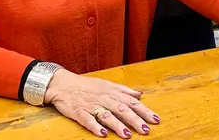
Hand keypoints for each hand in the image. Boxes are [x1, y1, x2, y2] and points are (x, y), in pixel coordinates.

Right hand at [45, 69, 159, 137]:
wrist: (62, 83)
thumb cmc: (86, 85)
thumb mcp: (107, 84)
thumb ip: (124, 90)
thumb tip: (139, 95)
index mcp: (112, 92)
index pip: (131, 102)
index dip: (144, 111)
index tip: (156, 119)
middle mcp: (104, 99)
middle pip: (122, 109)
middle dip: (135, 120)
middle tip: (146, 130)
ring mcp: (91, 106)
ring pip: (107, 116)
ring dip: (117, 125)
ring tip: (127, 135)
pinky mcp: (79, 112)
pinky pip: (88, 120)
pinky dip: (95, 127)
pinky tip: (102, 134)